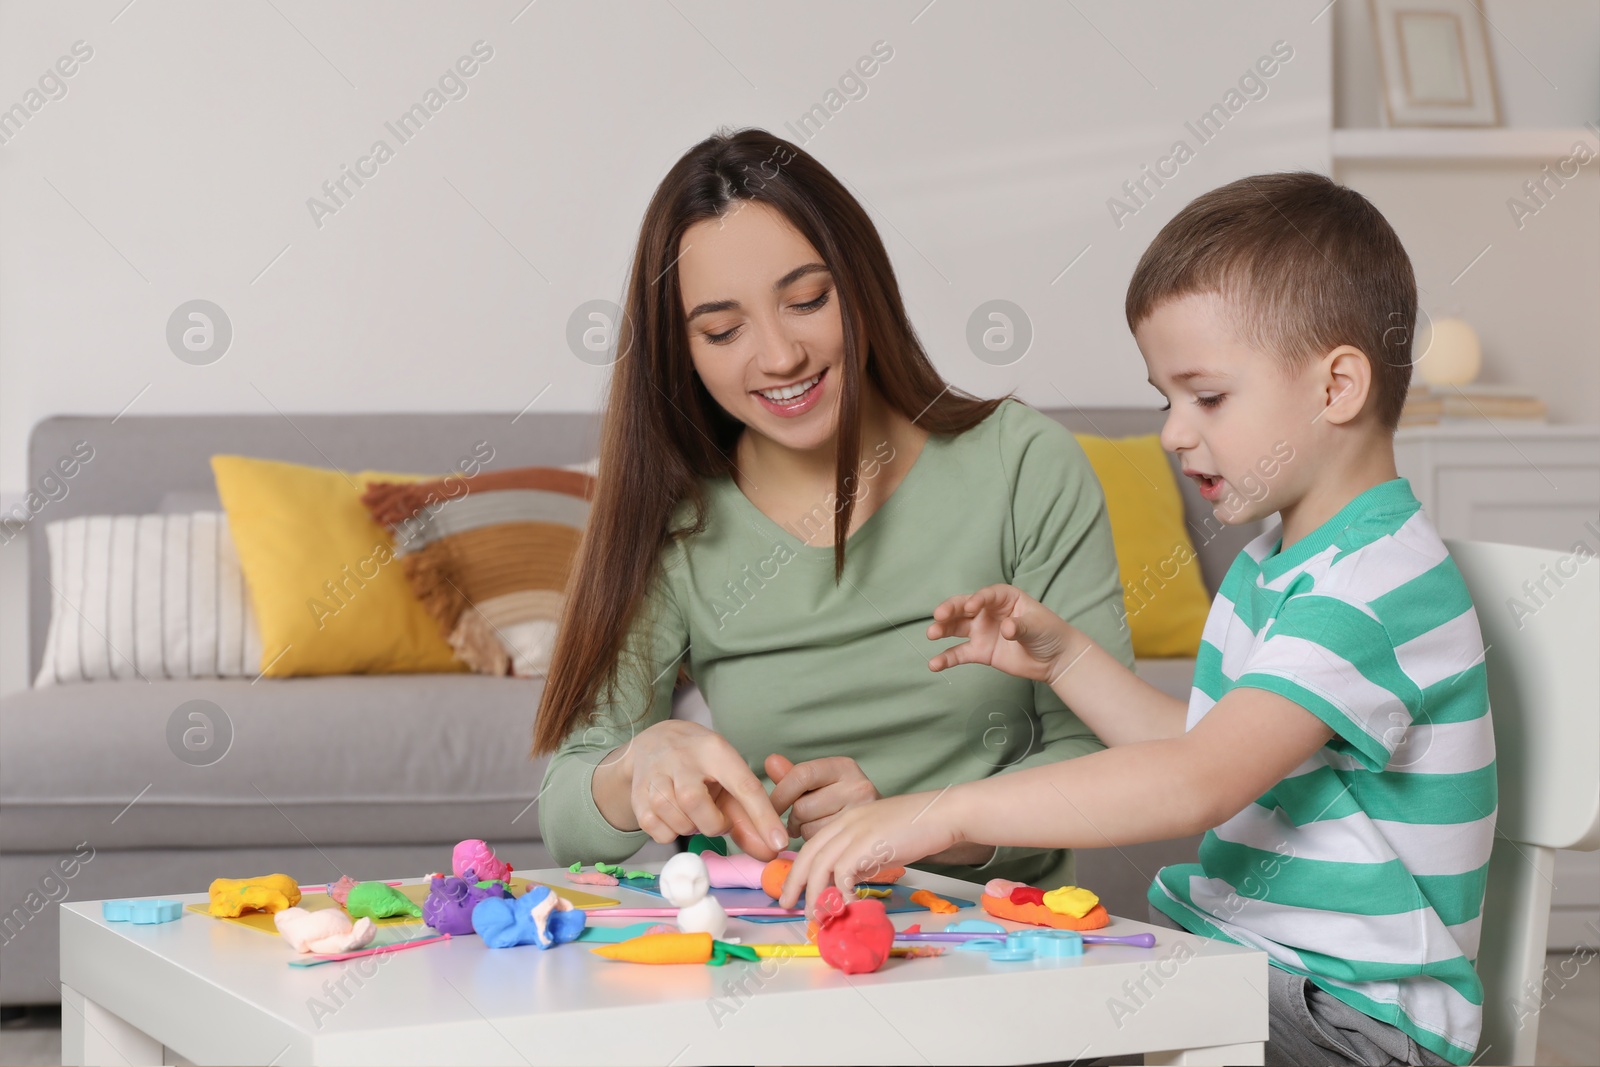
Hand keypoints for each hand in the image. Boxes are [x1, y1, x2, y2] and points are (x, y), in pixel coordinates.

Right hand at [618, 721, 789, 858]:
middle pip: (696, 804)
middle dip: (713, 824)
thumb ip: (750, 816)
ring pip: (676, 819)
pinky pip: (658, 831)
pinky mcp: (637, 795)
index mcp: (715, 750)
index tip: (779, 843)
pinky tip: (675, 816)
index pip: (743, 784)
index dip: (763, 816)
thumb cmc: (701, 766)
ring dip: (692, 828)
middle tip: (716, 820)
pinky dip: (671, 833)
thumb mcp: (729, 778)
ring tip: (694, 813)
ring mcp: (654, 775)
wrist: (655, 743)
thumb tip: (770, 852)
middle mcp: (681, 758)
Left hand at [765, 754, 881, 839]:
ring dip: (805, 834)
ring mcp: (863, 814)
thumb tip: (770, 761)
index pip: (802, 774)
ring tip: (819, 830)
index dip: (779, 795)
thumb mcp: (825, 785)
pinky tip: (828, 842)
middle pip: (802, 806)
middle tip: (800, 823)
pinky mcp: (864, 840)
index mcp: (844, 767)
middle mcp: (858, 786)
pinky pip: (823, 846)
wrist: (894, 826)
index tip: (770, 808)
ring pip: (810, 829)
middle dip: (793, 819)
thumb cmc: (848, 804)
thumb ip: (795, 776)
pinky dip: (817, 847)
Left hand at [776, 791, 959, 913]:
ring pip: (821, 866)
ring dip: (815, 895)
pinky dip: (840, 893)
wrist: (942, 814)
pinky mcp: (867, 843)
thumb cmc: (917, 829)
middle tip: (788, 906)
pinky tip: (845, 906)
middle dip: (794, 883)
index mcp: (845, 820)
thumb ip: (860, 858)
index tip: (793, 891)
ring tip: (817, 916)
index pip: (812, 846)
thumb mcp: (879, 842)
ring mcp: (855, 831)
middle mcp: (844, 823)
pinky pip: (843, 873)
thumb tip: (845, 884)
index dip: (798, 870)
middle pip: (808, 856)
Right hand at [926, 584, 1077, 682]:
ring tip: (931, 634)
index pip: (986, 595)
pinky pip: (959, 653)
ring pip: (957, 627)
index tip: (971, 606)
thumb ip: (1020, 626)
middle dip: (950, 610)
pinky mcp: (979, 651)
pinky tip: (934, 664)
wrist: (1054, 660)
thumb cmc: (1049, 633)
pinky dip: (946, 658)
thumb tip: (1006, 629)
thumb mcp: (1038, 626)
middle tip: (939, 615)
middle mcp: (988, 612)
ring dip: (942, 629)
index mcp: (1004, 598)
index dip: (978, 599)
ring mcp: (981, 631)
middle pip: (964, 607)